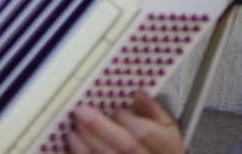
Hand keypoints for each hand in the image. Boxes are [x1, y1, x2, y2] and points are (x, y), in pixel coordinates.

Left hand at [66, 92, 183, 153]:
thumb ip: (153, 111)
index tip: (114, 110)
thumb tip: (137, 94)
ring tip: (74, 127)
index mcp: (168, 147)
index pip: (144, 132)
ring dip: (88, 142)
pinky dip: (81, 152)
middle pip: (125, 145)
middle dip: (100, 126)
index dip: (126, 118)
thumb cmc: (161, 149)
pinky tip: (74, 142)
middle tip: (81, 111)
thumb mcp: (167, 130)